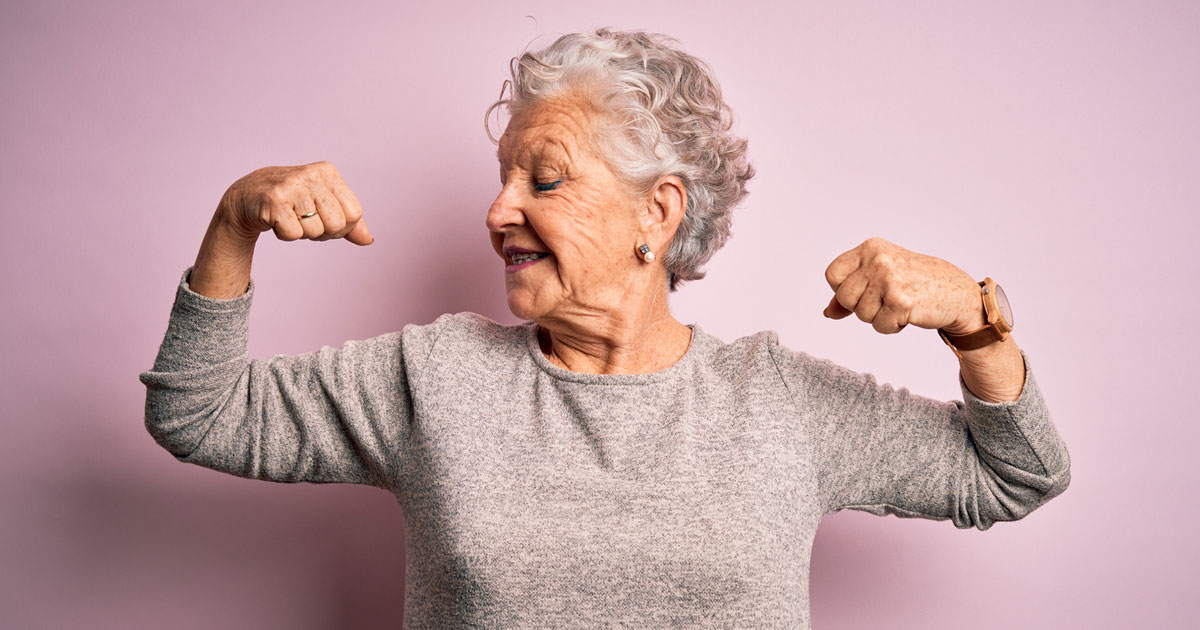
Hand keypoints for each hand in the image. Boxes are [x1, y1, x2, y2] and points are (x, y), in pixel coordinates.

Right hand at [217, 160, 372, 244]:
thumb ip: (348, 222)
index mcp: (328, 172)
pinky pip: (294, 235)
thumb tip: (368, 239)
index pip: (354, 214)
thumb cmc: (292, 202)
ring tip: (289, 216)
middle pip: (337, 225)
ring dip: (302, 233)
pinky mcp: (274, 200)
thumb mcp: (323, 206)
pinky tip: (276, 220)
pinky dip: (285, 235)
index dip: (341, 226)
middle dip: (322, 231)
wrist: (248, 196)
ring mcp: (292, 186)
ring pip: (315, 231)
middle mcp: (311, 174)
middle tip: (303, 219)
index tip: (323, 217)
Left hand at [822, 237, 983, 334]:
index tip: (864, 291)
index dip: (843, 289)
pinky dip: (892, 327)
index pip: (832, 274)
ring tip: (899, 304)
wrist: (956, 292)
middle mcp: (878, 259)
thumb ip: (851, 291)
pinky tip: (908, 313)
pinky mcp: (901, 301)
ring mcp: (889, 279)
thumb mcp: (880, 277)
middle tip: (885, 300)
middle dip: (861, 307)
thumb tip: (828, 313)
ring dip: (879, 317)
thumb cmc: (916, 283)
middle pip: (844, 297)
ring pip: (861, 314)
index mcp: (871, 248)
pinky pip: (879, 326)